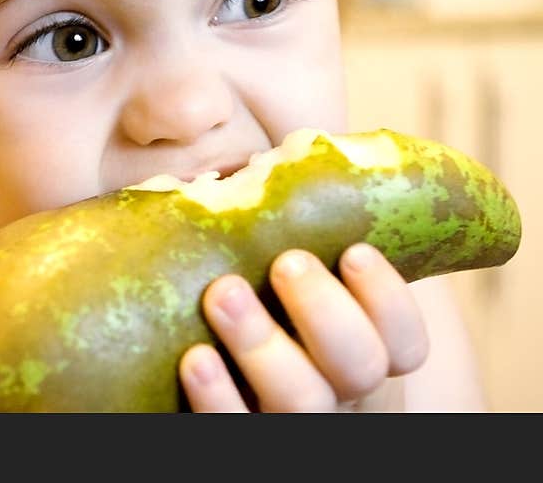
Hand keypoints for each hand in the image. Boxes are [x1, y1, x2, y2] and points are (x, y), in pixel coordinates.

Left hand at [179, 243, 428, 411]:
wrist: (212, 365)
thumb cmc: (256, 295)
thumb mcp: (288, 268)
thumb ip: (290, 228)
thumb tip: (257, 167)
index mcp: (362, 347)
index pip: (405, 342)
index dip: (389, 300)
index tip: (354, 251)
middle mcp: (336, 389)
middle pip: (358, 368)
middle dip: (326, 313)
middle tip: (287, 263)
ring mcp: (288, 415)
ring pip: (302, 403)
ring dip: (264, 347)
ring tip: (224, 293)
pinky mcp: (241, 427)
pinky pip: (234, 431)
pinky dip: (219, 399)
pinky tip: (195, 359)